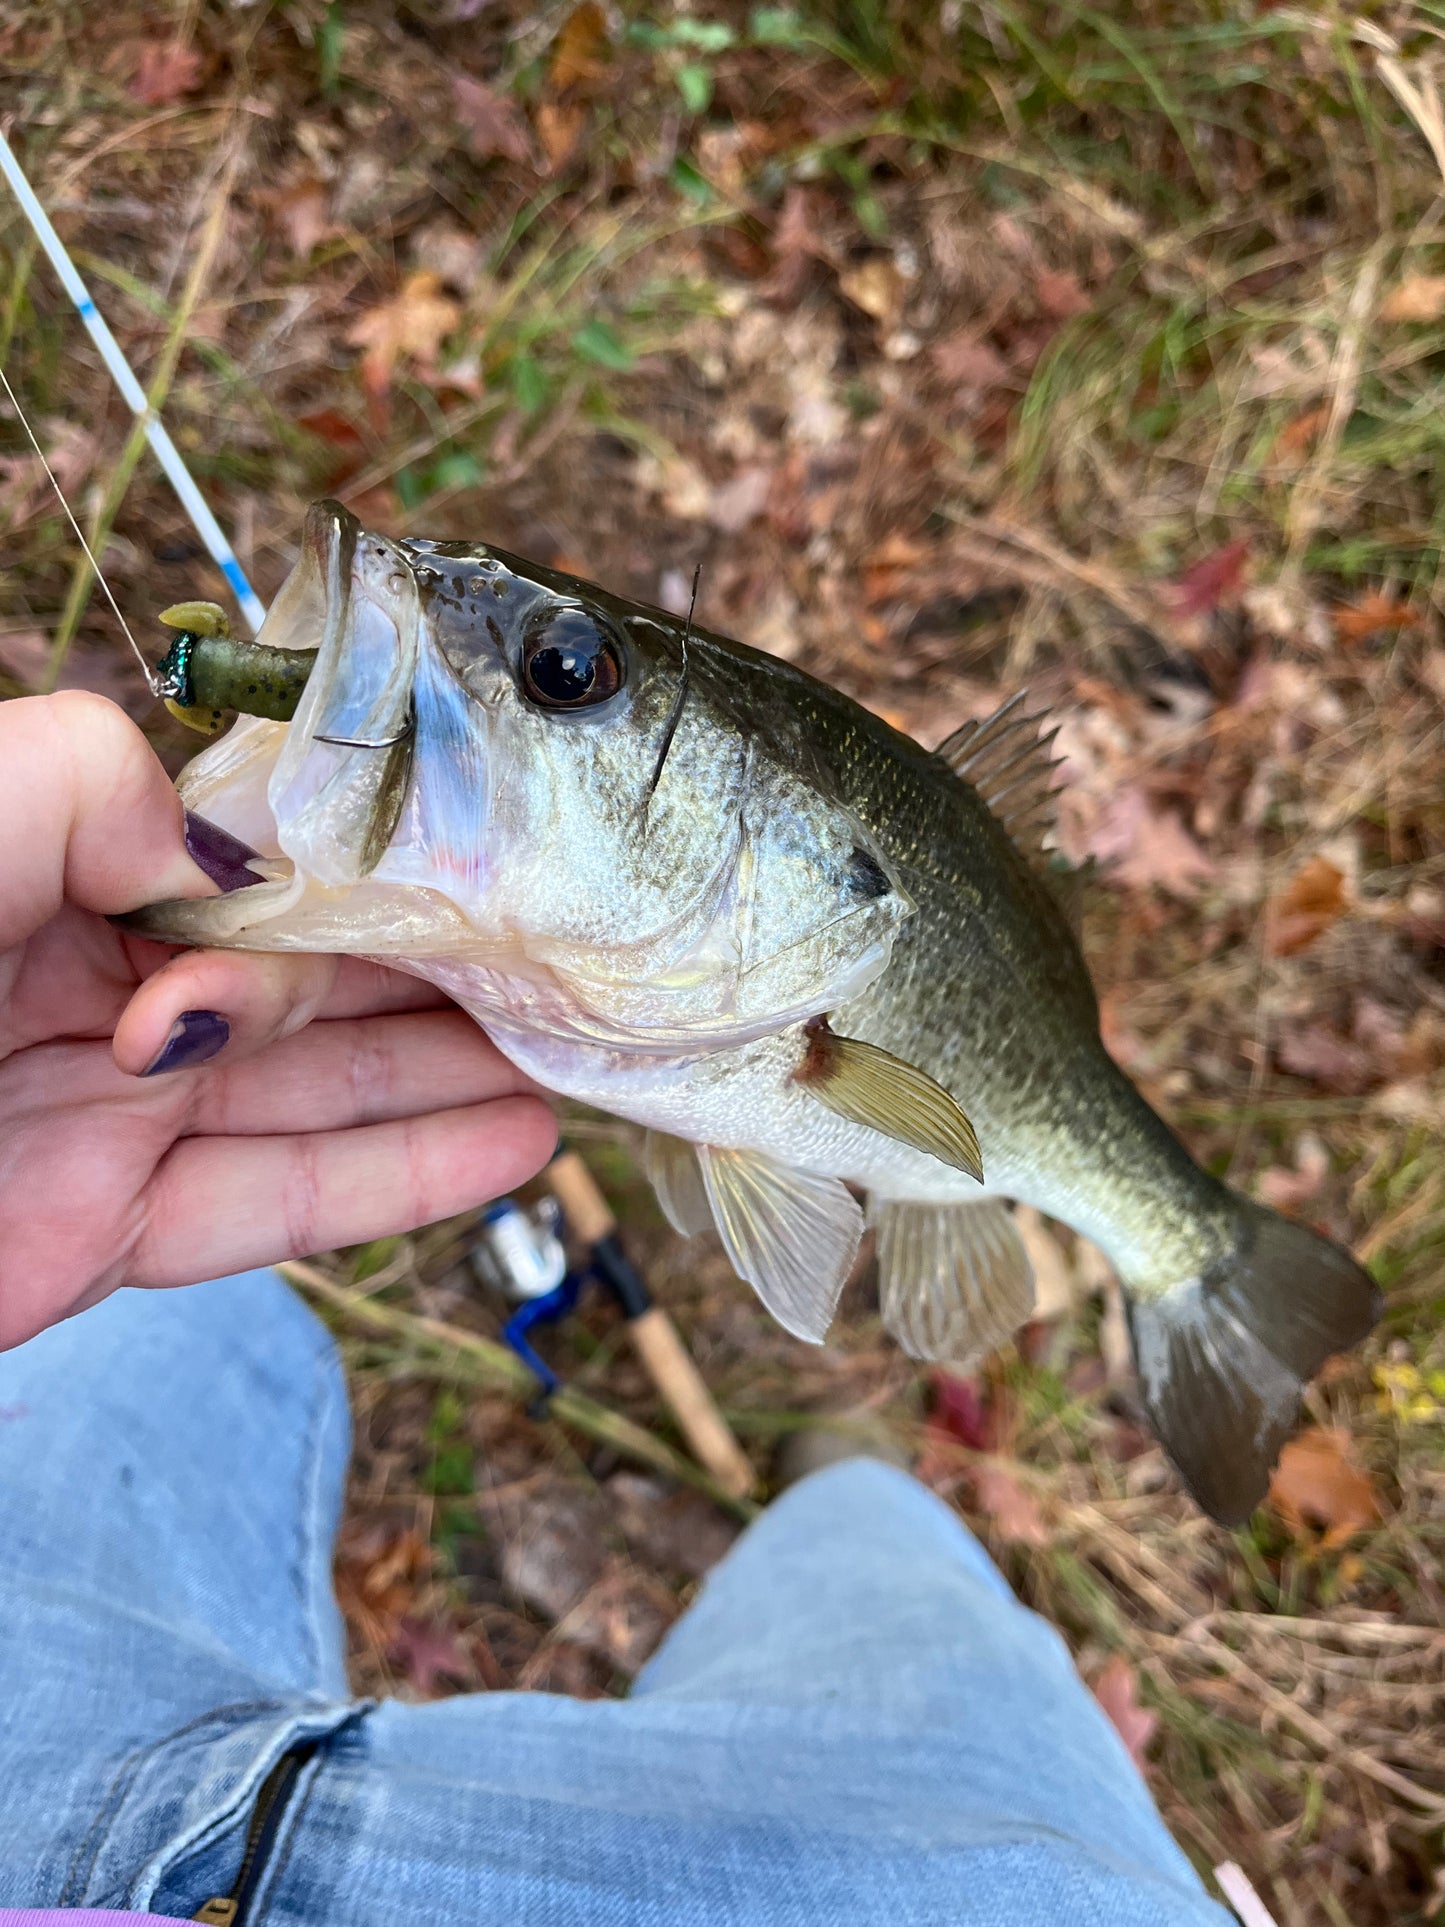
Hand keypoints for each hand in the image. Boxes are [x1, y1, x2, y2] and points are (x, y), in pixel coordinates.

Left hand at [0, 692, 556, 1350]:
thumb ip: (97, 779)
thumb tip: (238, 864)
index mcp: (57, 866)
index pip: (259, 856)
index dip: (387, 856)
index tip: (511, 854)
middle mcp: (94, 980)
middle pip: (311, 973)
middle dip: (449, 969)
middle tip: (586, 964)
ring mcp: (107, 1112)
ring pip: (319, 1091)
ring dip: (454, 1075)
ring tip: (588, 1055)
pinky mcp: (106, 1233)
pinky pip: (277, 1206)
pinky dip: (400, 1183)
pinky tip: (514, 1146)